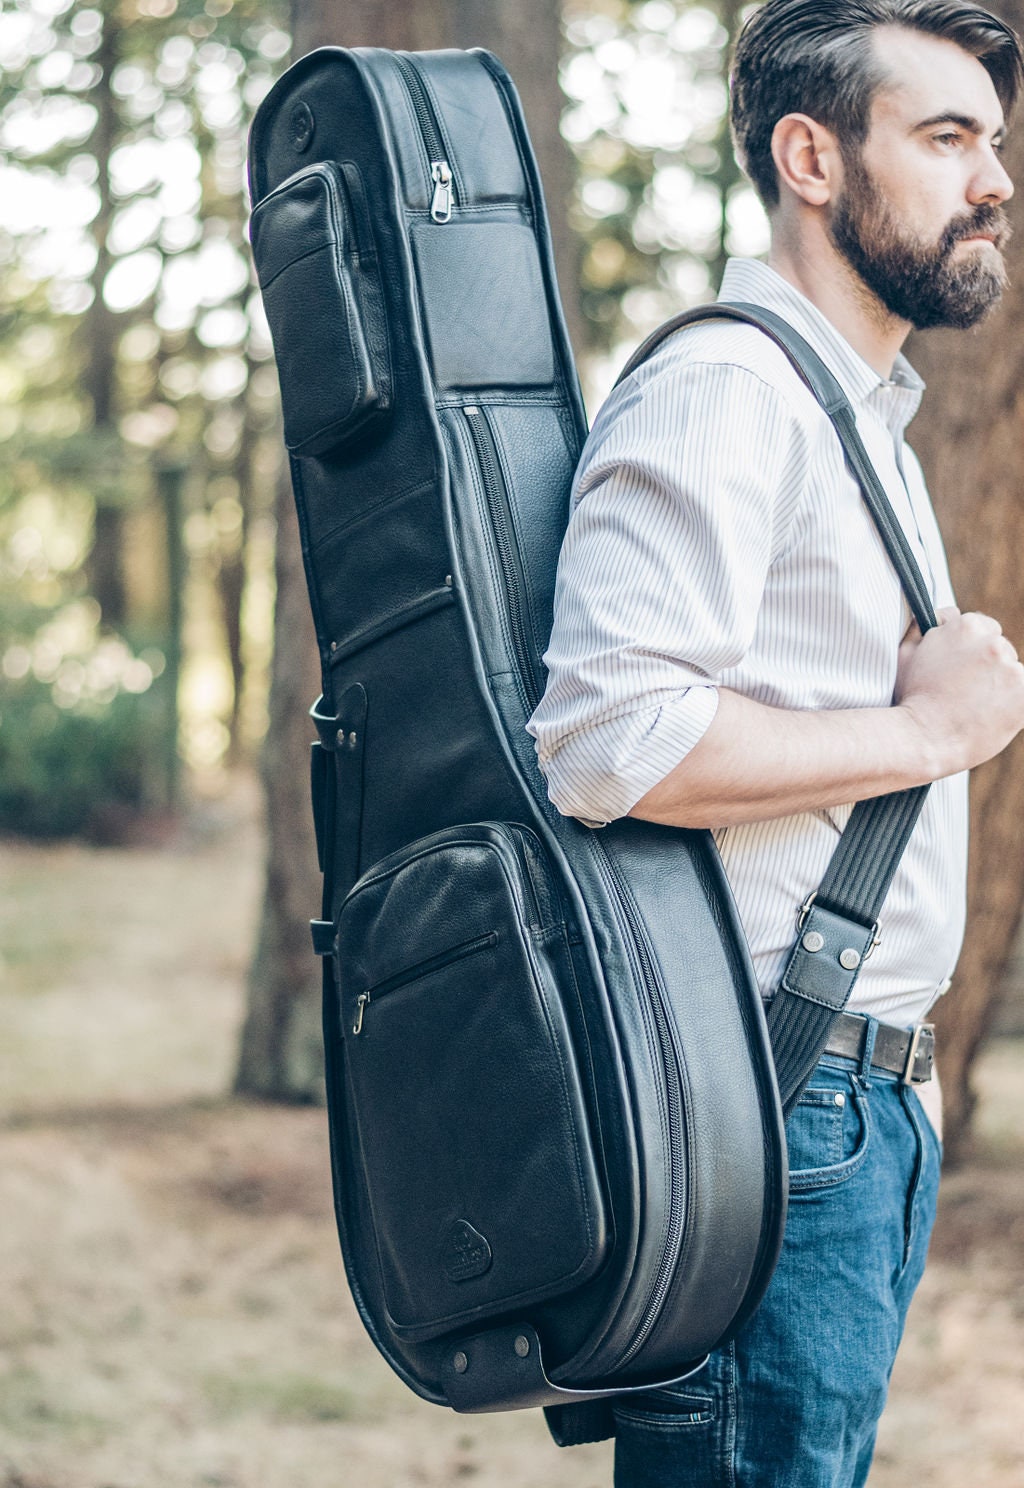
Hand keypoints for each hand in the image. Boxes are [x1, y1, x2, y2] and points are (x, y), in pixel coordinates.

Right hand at [896, 606, 1023, 774]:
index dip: (971, 650)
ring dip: (1000, 687)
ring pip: (1012, 674)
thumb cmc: (912, 698)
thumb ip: (926, 627)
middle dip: (987, 667)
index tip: (962, 669)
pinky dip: (1011, 706)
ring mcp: (1012, 669)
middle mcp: (993, 643)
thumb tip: (946, 616)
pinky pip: (1021, 696)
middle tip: (965, 691)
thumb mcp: (907, 652)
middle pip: (1001, 650)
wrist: (923, 739)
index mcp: (967, 627)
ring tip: (974, 707)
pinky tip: (989, 716)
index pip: (984, 628)